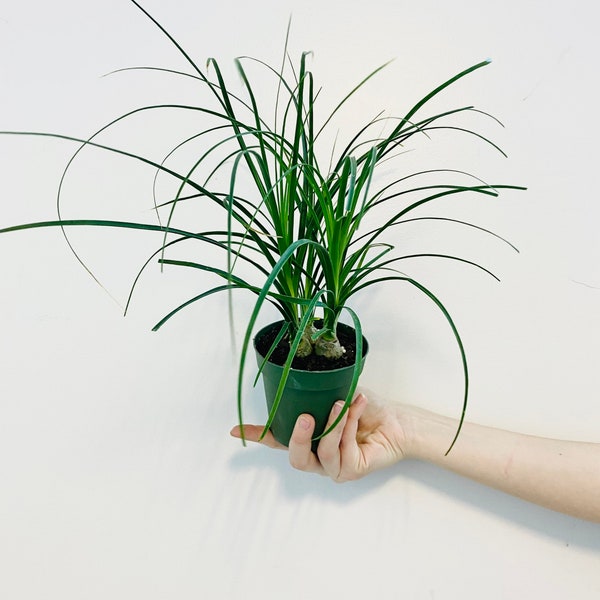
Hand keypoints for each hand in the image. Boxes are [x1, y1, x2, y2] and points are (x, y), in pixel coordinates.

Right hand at [230, 390, 409, 481]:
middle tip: (305, 417)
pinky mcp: (350, 470)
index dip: (256, 435)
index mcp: (309, 437)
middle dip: (297, 437)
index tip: (234, 429)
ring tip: (341, 403)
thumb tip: (300, 375)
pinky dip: (348, 426)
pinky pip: (343, 450)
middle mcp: (317, 455)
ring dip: (332, 426)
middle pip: (295, 457)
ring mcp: (333, 466)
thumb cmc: (366, 407)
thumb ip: (318, 392)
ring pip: (321, 454)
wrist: (397, 420)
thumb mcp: (337, 393)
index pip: (278, 439)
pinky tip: (355, 408)